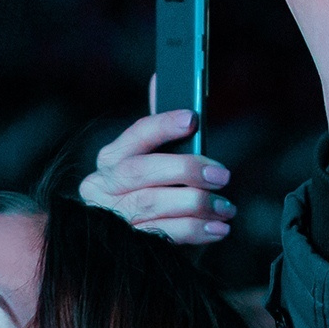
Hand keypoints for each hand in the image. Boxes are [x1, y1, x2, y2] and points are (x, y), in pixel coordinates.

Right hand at [78, 102, 235, 244]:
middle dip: (185, 170)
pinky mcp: (126, 246)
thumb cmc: (152, 195)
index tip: (192, 118)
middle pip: (141, 173)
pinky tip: (218, 229)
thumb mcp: (156, 161)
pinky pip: (162, 235)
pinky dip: (194, 232)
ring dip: (196, 205)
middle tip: (222, 174)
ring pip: (152, 205)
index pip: (135, 136)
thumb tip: (160, 76)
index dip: (163, 125)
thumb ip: (158, 129)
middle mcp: (102, 188)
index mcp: (110, 160)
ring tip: (226, 207)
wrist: (134, 251)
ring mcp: (112, 219)